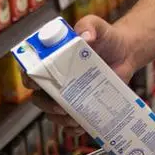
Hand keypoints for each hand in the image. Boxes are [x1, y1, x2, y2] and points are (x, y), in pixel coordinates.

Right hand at [26, 15, 137, 129]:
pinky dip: (74, 128)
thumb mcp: (97, 26)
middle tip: (61, 106)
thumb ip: (89, 26)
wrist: (125, 53)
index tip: (36, 84)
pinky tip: (81, 127)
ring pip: (53, 114)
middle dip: (46, 105)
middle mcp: (56, 80)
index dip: (29, 78)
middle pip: (39, 98)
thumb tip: (85, 37)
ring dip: (60, 119)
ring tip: (75, 118)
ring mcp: (68, 96)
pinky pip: (71, 124)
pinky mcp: (82, 107)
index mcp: (52, 60)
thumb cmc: (106, 37)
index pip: (31, 71)